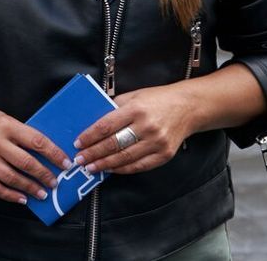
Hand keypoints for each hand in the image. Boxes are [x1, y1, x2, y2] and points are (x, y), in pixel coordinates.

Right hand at [0, 99, 69, 204]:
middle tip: (54, 182)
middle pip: (26, 162)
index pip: (36, 141)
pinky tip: (21, 198)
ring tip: (42, 193)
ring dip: (30, 188)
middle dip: (44, 175)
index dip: (54, 154)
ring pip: (11, 178)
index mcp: (5, 125)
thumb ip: (21, 134)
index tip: (65, 163)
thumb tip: (45, 153)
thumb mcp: (4, 119)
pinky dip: (10, 195)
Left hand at [74, 84, 195, 174]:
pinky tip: (111, 169)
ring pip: (125, 158)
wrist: (189, 107)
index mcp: (136, 109)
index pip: (106, 126)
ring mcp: (157, 142)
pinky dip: (123, 169)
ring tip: (91, 167)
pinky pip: (140, 166)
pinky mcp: (165, 154)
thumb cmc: (157, 100)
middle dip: (93, 153)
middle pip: (114, 144)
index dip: (89, 137)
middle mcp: (147, 127)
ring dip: (105, 164)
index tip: (77, 143)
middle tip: (80, 159)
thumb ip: (114, 108)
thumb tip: (91, 123)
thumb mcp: (133, 96)